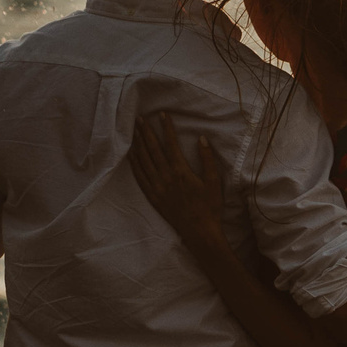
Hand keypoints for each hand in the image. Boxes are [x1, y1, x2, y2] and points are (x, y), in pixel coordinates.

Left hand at [130, 111, 229, 248]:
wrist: (199, 231)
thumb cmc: (210, 207)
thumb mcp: (214, 182)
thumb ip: (208, 159)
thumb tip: (202, 139)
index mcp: (181, 171)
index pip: (171, 144)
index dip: (166, 128)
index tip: (162, 114)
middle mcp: (165, 177)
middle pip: (152, 149)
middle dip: (146, 132)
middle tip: (140, 118)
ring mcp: (156, 187)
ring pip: (143, 160)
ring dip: (138, 144)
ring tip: (134, 131)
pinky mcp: (152, 196)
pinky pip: (139, 176)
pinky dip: (134, 163)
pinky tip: (131, 154)